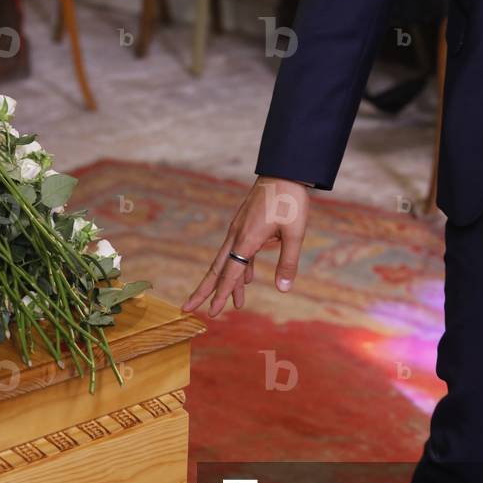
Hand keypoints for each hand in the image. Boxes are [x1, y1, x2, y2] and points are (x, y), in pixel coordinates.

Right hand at [183, 176, 309, 316]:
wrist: (285, 170)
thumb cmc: (291, 200)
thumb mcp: (295, 233)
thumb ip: (288, 262)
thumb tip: (283, 289)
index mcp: (246, 239)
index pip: (229, 274)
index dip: (220, 295)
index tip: (211, 312)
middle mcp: (237, 235)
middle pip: (216, 269)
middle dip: (203, 290)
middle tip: (187, 307)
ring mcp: (239, 229)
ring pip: (227, 261)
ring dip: (227, 283)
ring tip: (234, 304)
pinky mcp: (245, 224)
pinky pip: (238, 251)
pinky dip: (241, 268)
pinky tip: (247, 278)